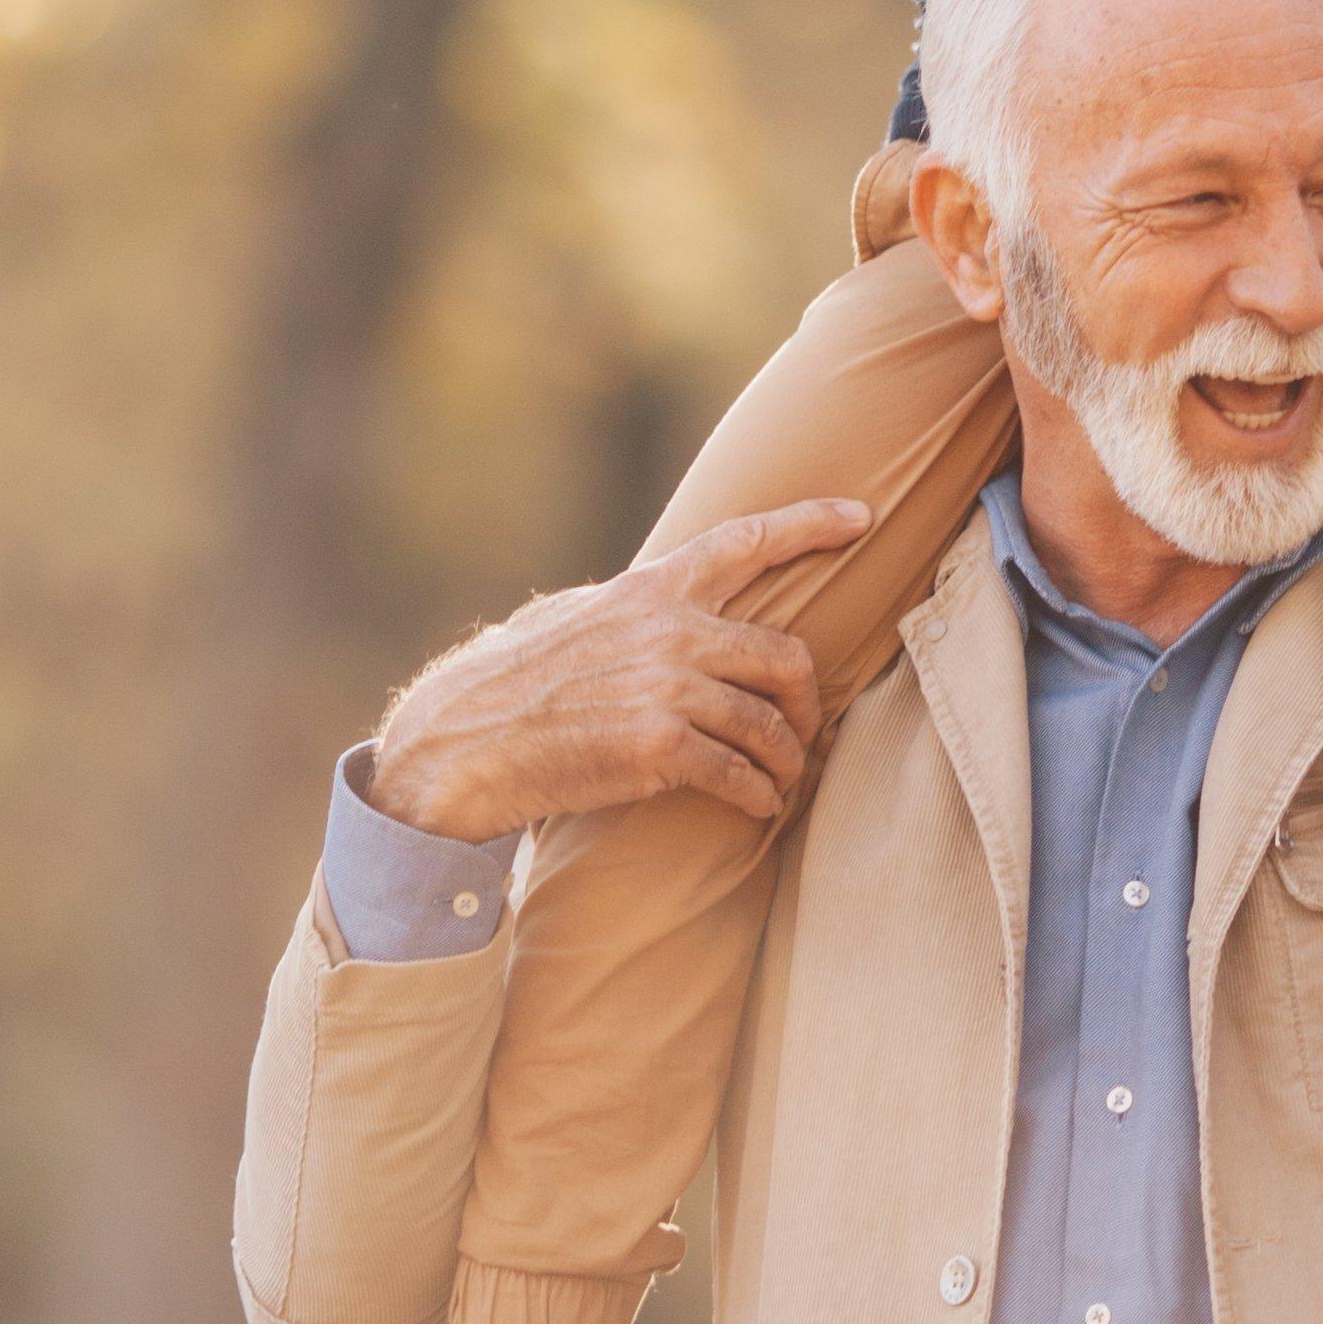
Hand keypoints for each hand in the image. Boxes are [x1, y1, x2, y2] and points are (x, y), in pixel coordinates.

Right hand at [362, 500, 874, 843]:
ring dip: (787, 759)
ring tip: (783, 779)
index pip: (743, 543)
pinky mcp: (658, 746)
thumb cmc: (507, 683)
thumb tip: (653, 600)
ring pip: (769, 721)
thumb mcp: (566, 617)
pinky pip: (739, 772)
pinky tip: (759, 806)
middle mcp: (667, 630)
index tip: (859, 517)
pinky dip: (760, 794)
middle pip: (783, 654)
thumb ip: (624, 608)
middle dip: (806, 698)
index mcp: (648, 590)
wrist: (462, 741)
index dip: (809, 525)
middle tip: (804, 728)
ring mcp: (665, 687)